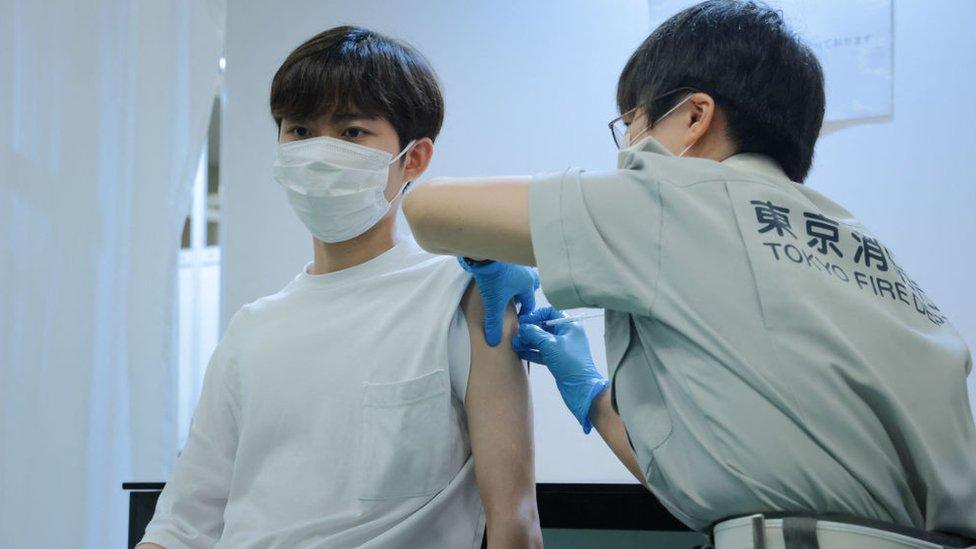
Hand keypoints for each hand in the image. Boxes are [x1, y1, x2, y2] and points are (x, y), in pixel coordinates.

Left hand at [458, 258, 538, 345]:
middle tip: (516, 301)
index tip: (518, 318)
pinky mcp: (508, 254)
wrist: (485, 251)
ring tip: (509, 287)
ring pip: (523, 274)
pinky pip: (514, 265)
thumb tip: (494, 341)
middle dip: (525, 294)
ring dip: (518, 281)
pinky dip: (510, 271)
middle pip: (531, 286)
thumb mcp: (493, 304)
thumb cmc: (494, 277)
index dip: (524, 313)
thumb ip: (494, 323)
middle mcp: (527, 273)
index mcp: (527, 285)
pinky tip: (501, 273)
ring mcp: (519, 262)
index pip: (529, 303)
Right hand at [512, 307, 608, 432]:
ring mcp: (562, 348)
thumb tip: (523, 327)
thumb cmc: (570, 362)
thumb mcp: (550, 344)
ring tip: (515, 344)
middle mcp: (566, 334)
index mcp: (569, 325)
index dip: (535, 315)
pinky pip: (542, 352)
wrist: (581, 388)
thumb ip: (534, 333)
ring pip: (541, 340)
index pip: (549, 313)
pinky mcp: (557, 360)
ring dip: (528, 342)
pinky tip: (520, 353)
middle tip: (516, 335)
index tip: (523, 321)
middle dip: (529, 330)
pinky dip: (532, 352)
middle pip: (544, 327)